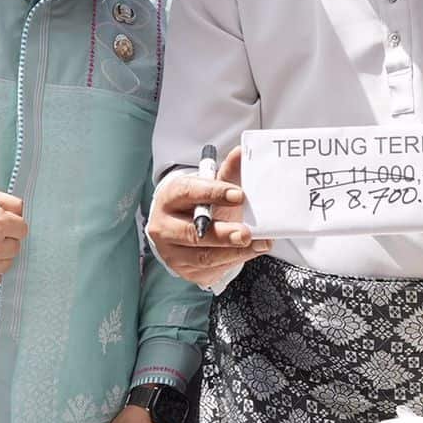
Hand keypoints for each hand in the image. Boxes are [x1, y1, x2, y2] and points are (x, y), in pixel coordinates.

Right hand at [146, 148, 269, 289]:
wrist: (183, 232)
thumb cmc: (198, 205)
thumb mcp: (211, 187)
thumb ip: (227, 172)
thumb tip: (242, 152)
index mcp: (169, 198)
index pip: (188, 193)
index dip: (213, 193)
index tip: (238, 195)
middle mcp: (164, 226)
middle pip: (192, 232)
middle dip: (222, 234)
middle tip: (246, 233)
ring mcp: (172, 252)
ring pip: (203, 256)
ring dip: (234, 252)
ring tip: (258, 244)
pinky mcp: (184, 270)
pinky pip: (210, 269)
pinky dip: (233, 261)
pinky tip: (250, 252)